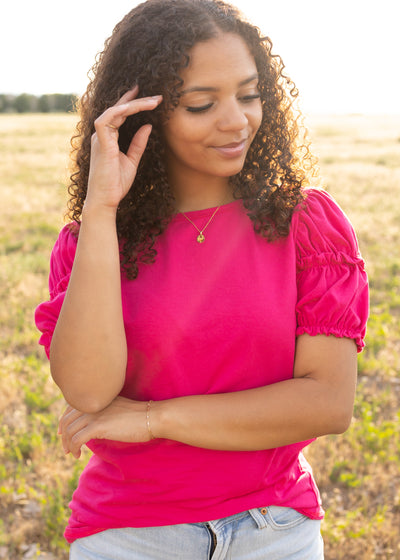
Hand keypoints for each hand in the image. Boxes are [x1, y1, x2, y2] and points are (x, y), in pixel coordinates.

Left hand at [58, 396, 150, 457]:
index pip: (71, 406)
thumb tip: (95, 425)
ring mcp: (95, 414)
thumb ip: (104, 411)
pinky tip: (78, 455)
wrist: (152, 417)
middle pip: (67, 419)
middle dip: (64, 435)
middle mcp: (93, 403)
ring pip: (70, 430)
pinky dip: (74, 448)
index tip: (63, 432)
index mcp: (97, 398)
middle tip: (66, 447)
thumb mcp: (117, 408)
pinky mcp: (98, 426)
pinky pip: (77, 439)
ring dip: (67, 444)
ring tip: (72, 453)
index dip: (64, 420)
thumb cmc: (139, 416)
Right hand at [85, 86, 162, 211]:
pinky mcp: (101, 142)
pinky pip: (108, 118)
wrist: (106, 200)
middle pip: (118, 109)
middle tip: (157, 97)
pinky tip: (136, 108)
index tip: (149, 97)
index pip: (119, 114)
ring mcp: (100, 137)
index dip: (132, 102)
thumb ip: (138, 143)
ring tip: (153, 102)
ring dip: (134, 104)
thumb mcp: (132, 161)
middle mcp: (102, 135)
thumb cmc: (116, 184)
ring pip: (115, 110)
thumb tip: (148, 126)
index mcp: (108, 138)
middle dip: (137, 100)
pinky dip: (122, 110)